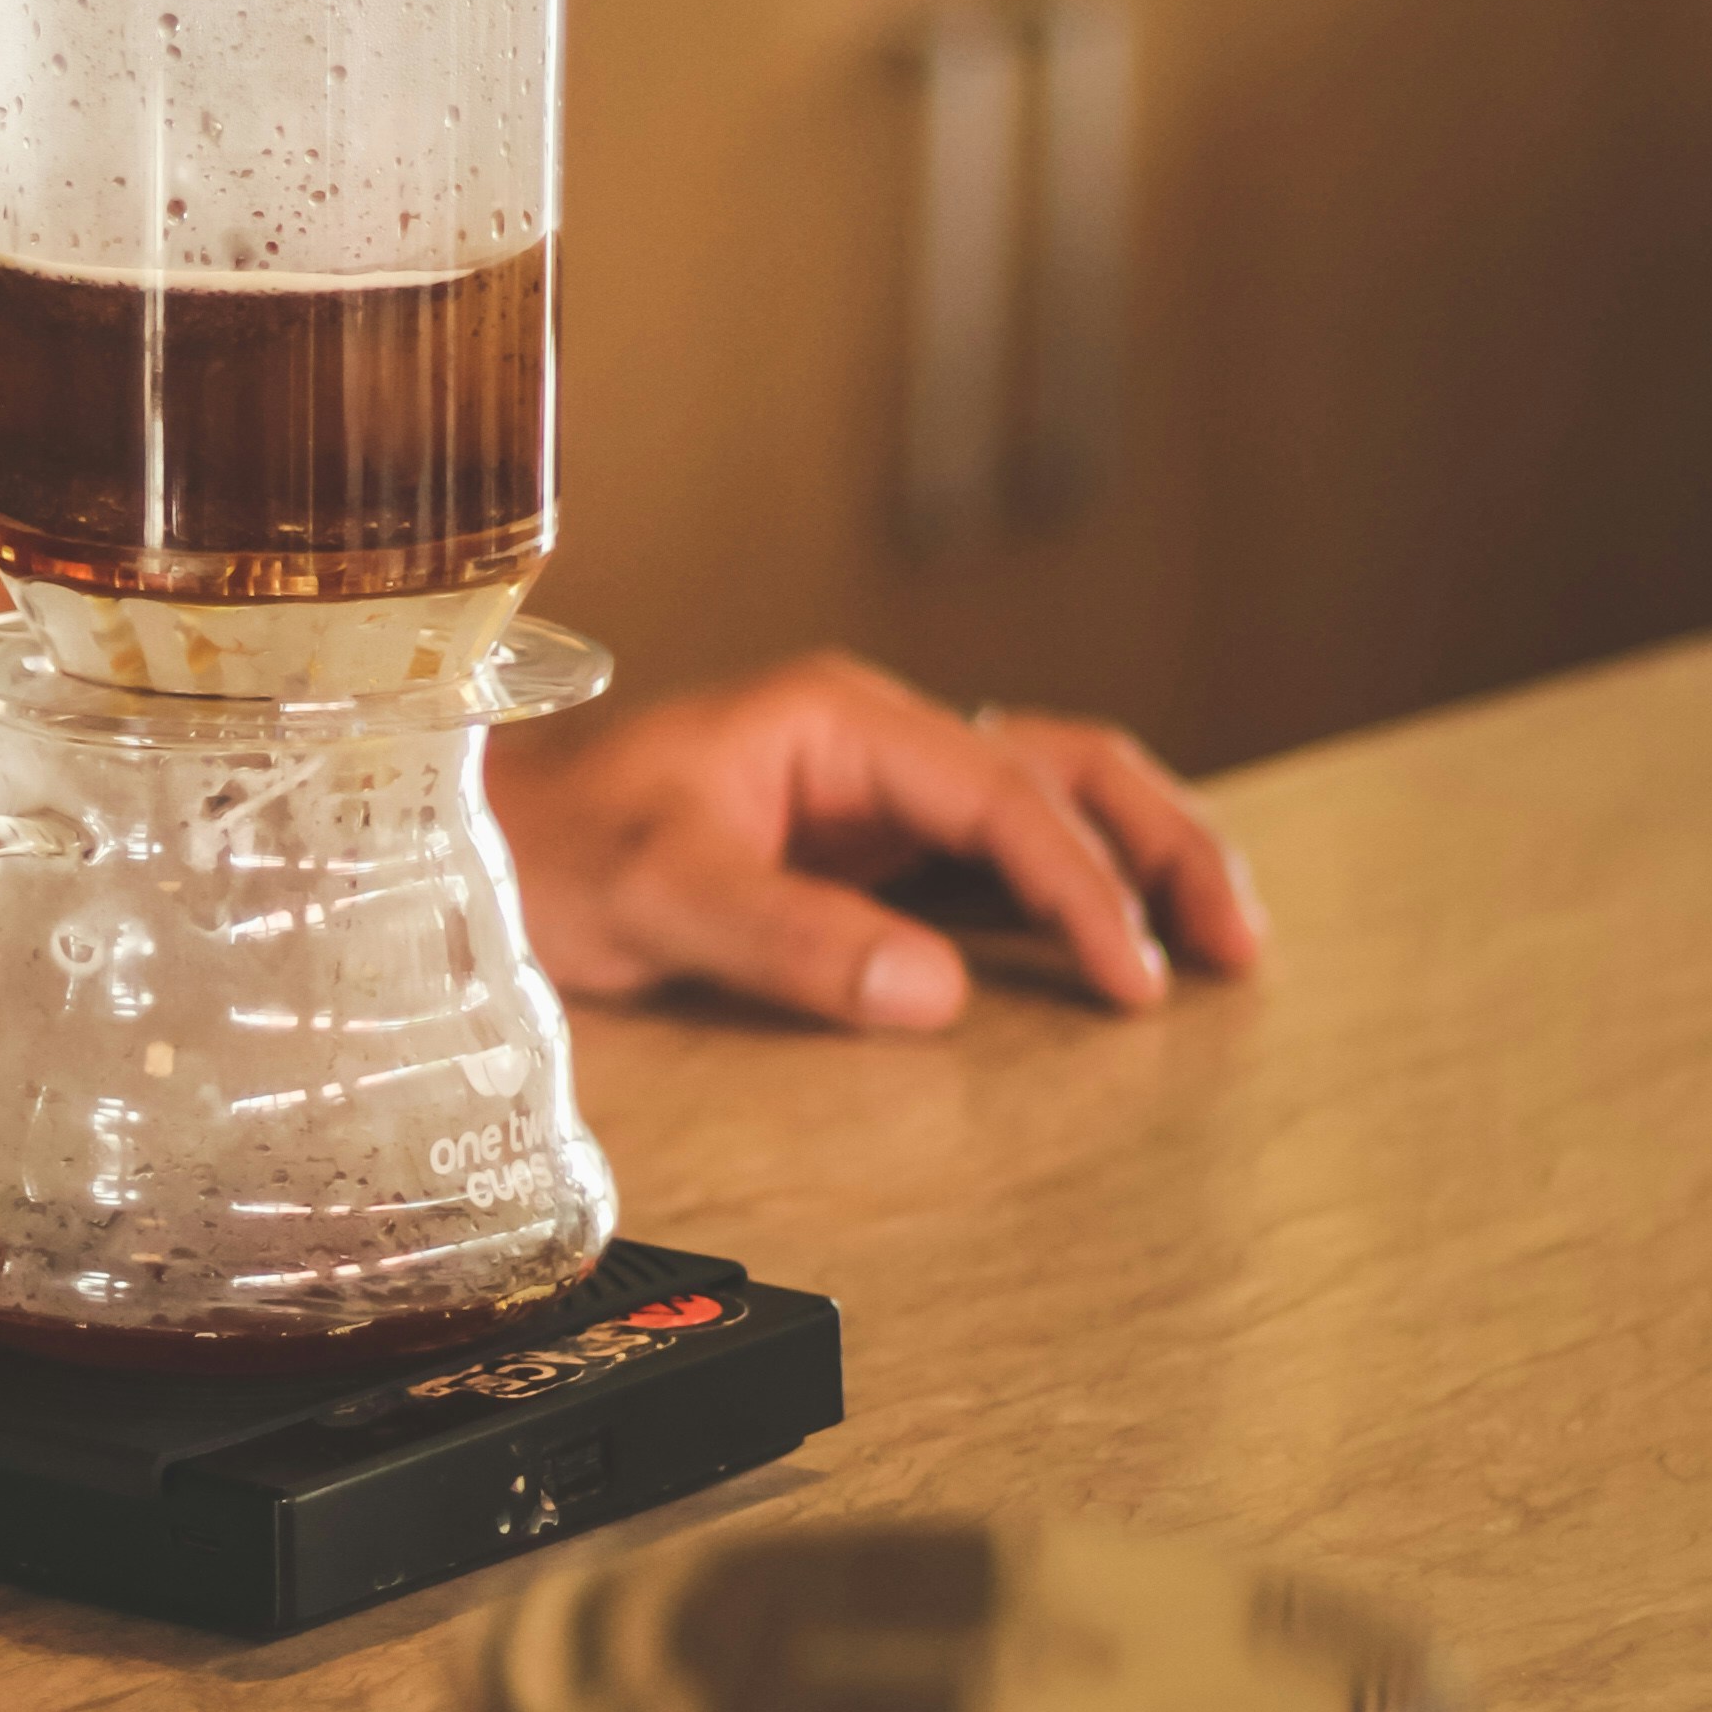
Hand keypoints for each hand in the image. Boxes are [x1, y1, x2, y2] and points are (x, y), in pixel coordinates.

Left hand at [490, 647, 1267, 1034]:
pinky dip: (1074, 894)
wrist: (478, 847)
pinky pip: (1000, 858)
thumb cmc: (550, 850)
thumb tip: (937, 989)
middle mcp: (875, 743)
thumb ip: (796, 938)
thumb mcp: (661, 893)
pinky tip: (1116, 952)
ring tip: (1218, 948)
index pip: (1003, 797)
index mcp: (841, 721)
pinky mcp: (867, 852)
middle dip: (1162, 848)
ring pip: (1050, 803)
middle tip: (1234, 947)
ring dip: (1138, 862)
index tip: (1133, 977)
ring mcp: (877, 794)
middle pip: (1065, 769)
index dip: (1082, 887)